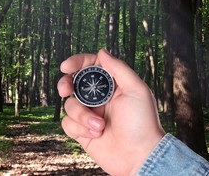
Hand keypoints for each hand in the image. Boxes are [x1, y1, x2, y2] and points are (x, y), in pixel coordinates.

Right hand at [57, 49, 164, 174]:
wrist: (139, 156)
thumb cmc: (143, 123)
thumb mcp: (137, 90)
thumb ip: (119, 68)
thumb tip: (102, 51)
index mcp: (110, 84)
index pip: (89, 66)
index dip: (76, 62)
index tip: (66, 66)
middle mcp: (97, 97)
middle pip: (72, 83)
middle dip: (65, 84)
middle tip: (66, 90)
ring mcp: (88, 114)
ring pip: (69, 105)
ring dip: (82, 116)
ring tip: (99, 127)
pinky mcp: (81, 131)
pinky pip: (68, 123)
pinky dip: (79, 128)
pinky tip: (95, 135)